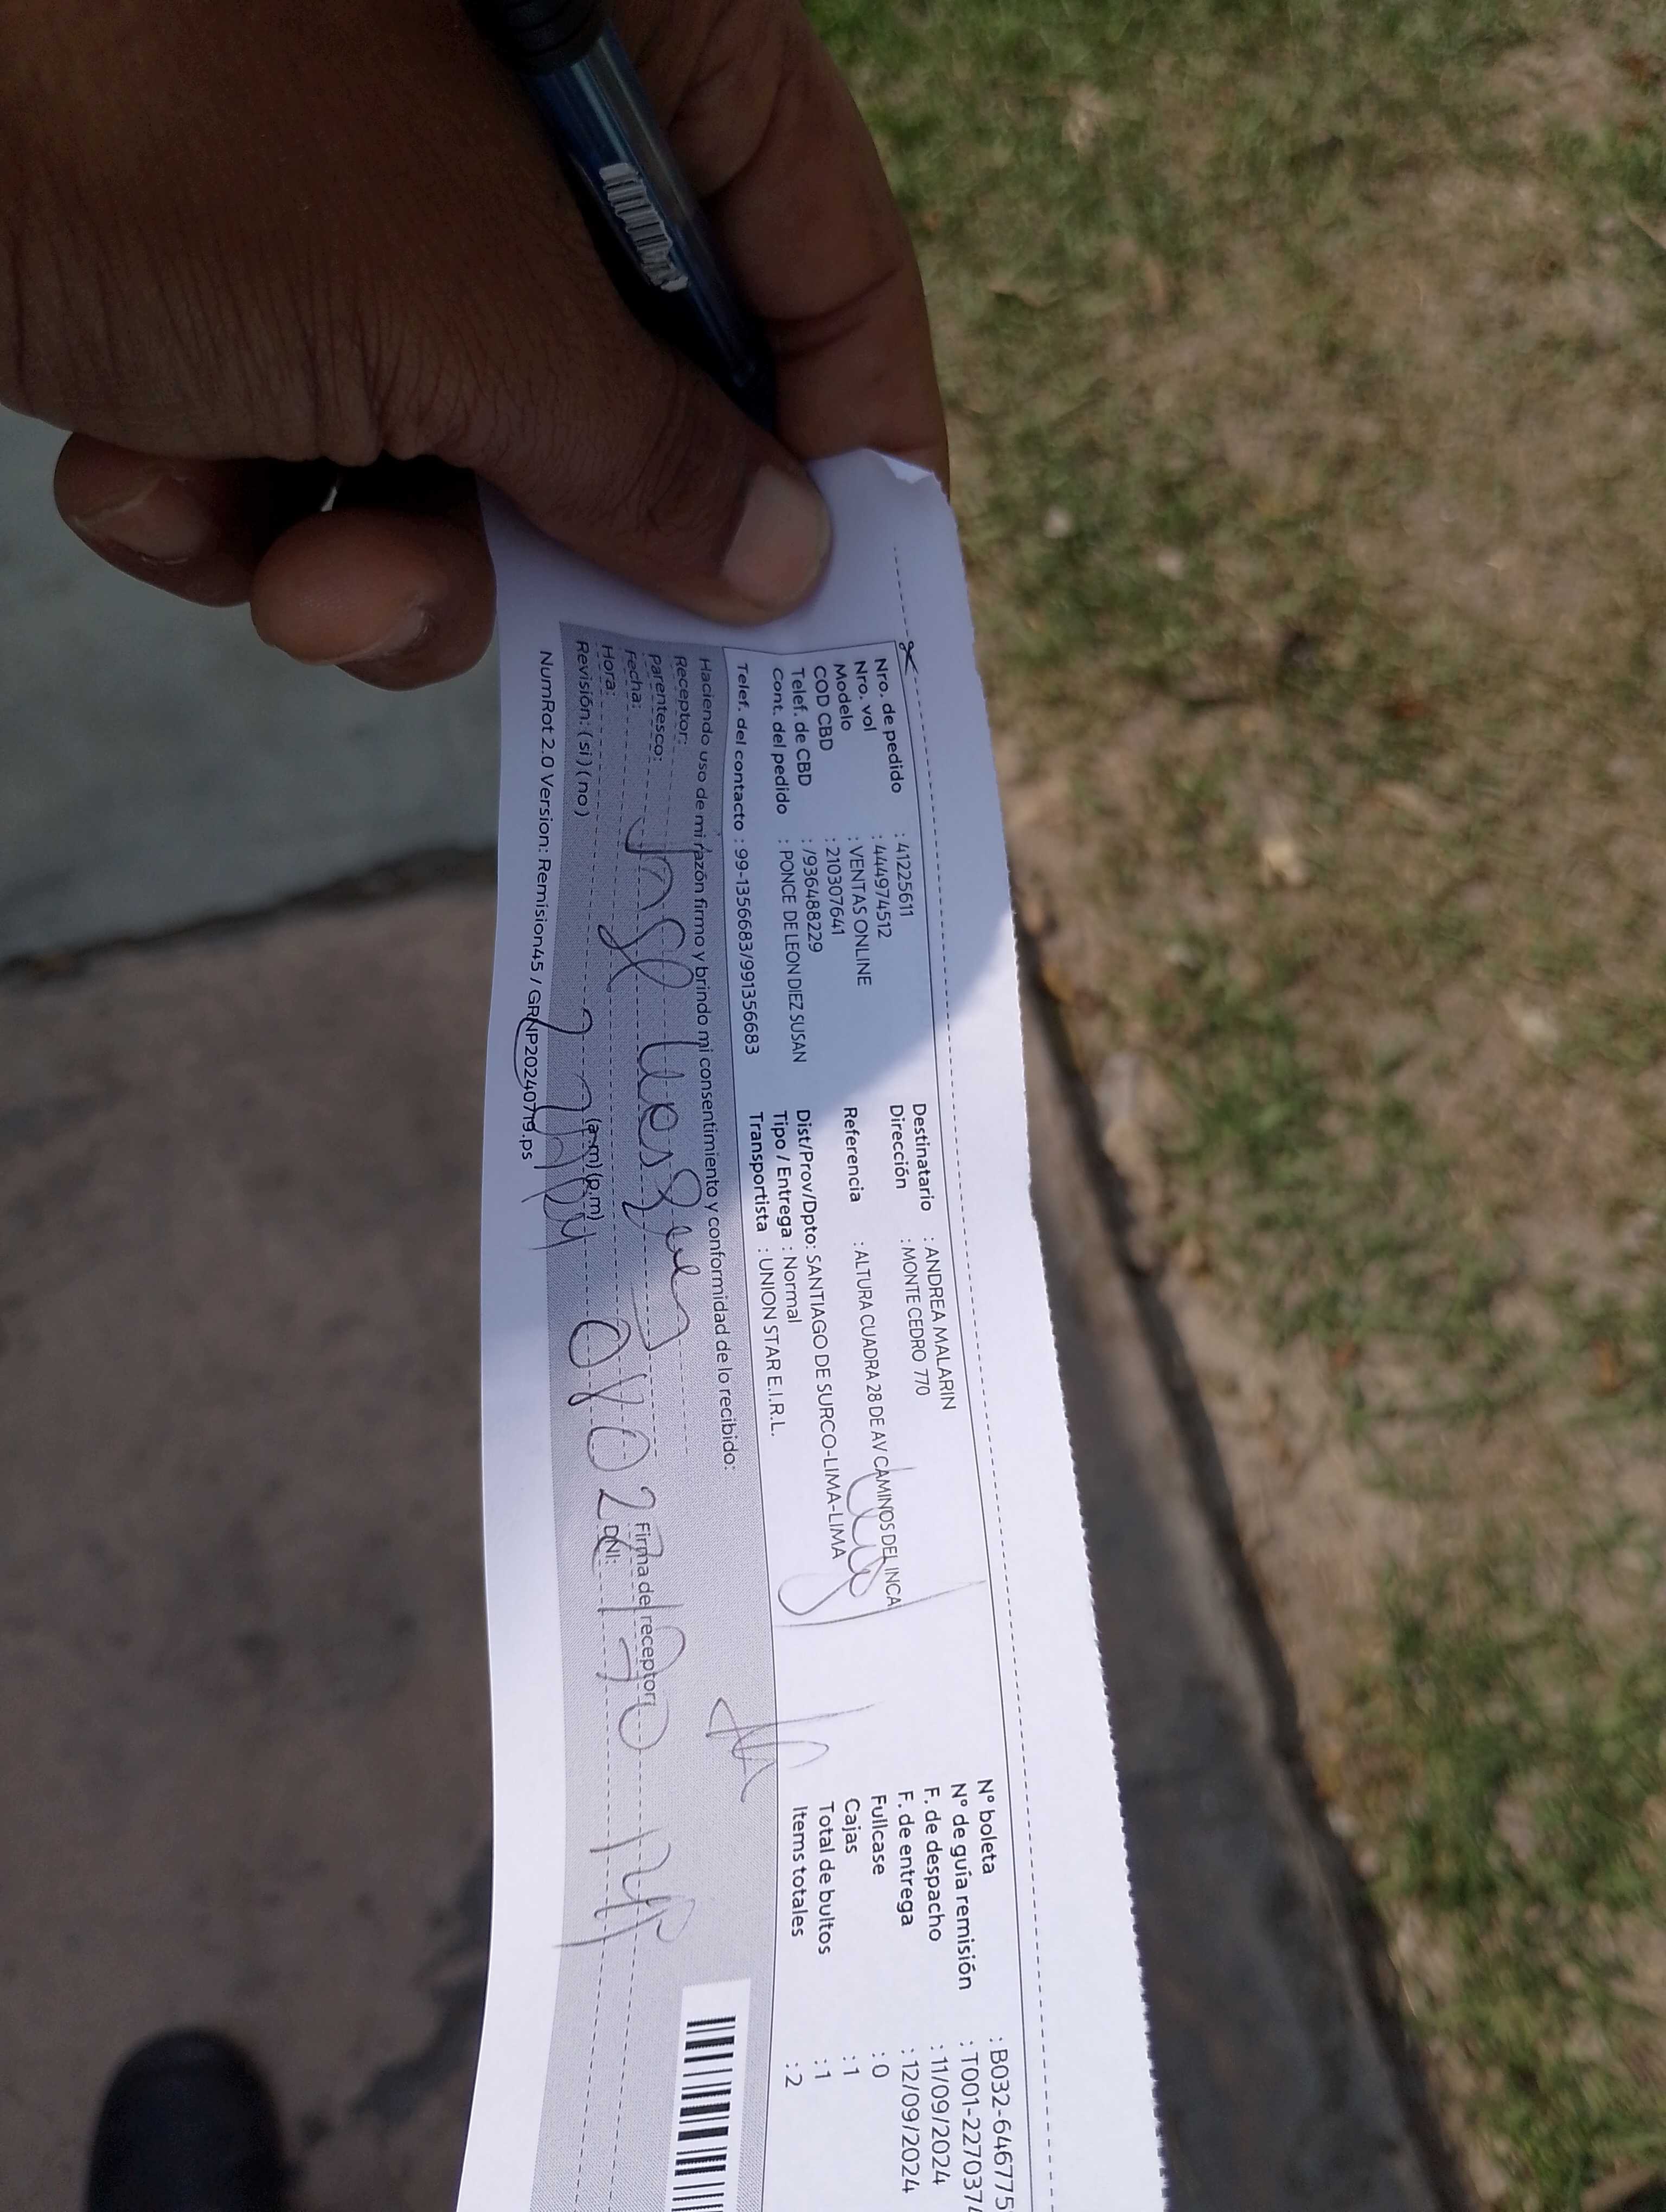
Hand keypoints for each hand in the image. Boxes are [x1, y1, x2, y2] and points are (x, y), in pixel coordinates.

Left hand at [1, 0, 944, 687]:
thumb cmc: (163, 113)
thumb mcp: (454, 308)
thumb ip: (643, 450)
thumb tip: (786, 563)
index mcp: (616, 26)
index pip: (812, 242)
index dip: (847, 427)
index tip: (848, 587)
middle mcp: (497, 111)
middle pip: (626, 382)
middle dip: (552, 543)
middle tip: (555, 644)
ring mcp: (351, 194)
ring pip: (455, 456)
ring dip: (371, 565)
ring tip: (292, 576)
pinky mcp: (216, 283)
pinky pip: (296, 452)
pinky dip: (221, 510)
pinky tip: (133, 472)